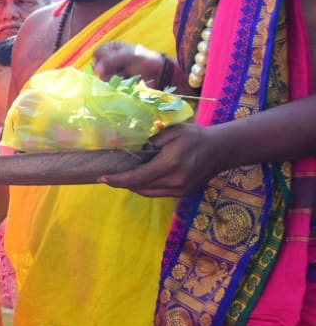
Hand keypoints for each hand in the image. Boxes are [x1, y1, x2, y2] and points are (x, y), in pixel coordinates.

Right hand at [93, 40, 170, 86]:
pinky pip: (109, 84)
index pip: (97, 54)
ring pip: (102, 77)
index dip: (102, 59)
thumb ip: (111, 61)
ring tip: (126, 75)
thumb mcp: (127, 56)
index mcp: (111, 48)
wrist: (158, 73)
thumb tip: (96, 71)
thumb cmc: (144, 59)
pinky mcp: (116, 82)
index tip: (112, 62)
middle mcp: (109, 59)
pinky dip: (116, 84)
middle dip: (109, 69)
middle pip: (98, 66)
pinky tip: (126, 80)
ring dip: (113, 77)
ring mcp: (112, 71)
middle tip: (122, 69)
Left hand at [100, 122, 225, 197]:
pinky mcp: (184, 193)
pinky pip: (158, 193)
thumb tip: (129, 150)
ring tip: (122, 177)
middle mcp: (175, 181)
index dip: (118, 180)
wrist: (223, 149)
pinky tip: (140, 178)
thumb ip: (150, 142)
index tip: (102, 178)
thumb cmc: (195, 136)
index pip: (137, 177)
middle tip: (109, 175)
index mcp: (171, 164)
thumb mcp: (172, 132)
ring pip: (148, 192)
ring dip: (133, 186)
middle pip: (140, 187)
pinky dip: (146, 187)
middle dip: (122, 183)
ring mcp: (180, 190)